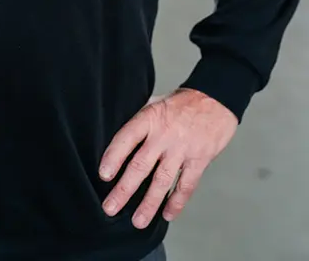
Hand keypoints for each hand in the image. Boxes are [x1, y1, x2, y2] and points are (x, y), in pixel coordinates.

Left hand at [98, 88, 237, 228]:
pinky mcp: (199, 159)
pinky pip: (186, 185)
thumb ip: (141, 122)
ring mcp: (182, 149)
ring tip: (138, 221)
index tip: (104, 175)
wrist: (216, 99)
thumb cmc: (182, 102)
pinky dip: (176, 202)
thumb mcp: (155, 102)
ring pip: (162, 181)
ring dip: (149, 203)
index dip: (113, 157)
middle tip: (111, 207)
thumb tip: (121, 142)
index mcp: (150, 117)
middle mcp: (164, 135)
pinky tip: (167, 214)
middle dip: (124, 189)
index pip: (126, 138)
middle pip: (140, 165)